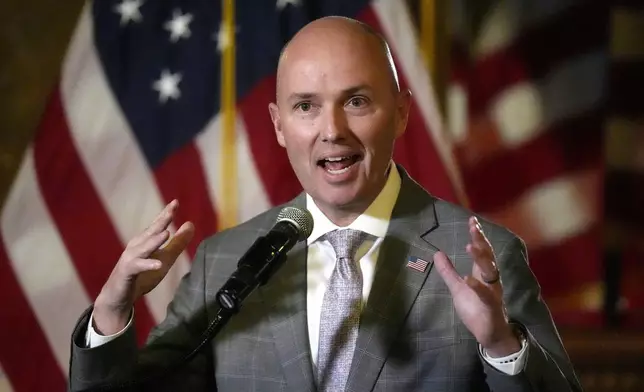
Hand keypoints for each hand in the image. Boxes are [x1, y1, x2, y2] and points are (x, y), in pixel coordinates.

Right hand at [93, 200, 194, 334]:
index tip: (175, 202)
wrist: (119, 297)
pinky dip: (147, 265)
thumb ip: (177, 243)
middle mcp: (136, 246)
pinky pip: (137, 268)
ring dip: (154, 241)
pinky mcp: (126, 273)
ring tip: (166, 233)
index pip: (157, 225)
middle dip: (161, 221)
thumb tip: (191, 224)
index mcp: (145, 241)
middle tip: (171, 209)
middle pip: (150, 232)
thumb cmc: (142, 275)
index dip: (166, 214)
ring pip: (143, 248)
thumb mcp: (165, 259)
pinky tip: (158, 265)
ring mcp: (130, 259)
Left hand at [433, 216, 519, 356]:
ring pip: (489, 272)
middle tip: (474, 227)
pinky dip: (477, 286)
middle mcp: (490, 279)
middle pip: (487, 256)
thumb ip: (448, 271)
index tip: (472, 221)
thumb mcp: (457, 288)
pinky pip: (485, 295)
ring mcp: (492, 292)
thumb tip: (436, 253)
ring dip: (480, 258)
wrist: (489, 333)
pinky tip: (468, 278)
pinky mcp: (491, 306)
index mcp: (482, 274)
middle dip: (481, 241)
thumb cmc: (475, 308)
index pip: (481, 250)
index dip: (477, 236)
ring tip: (469, 246)